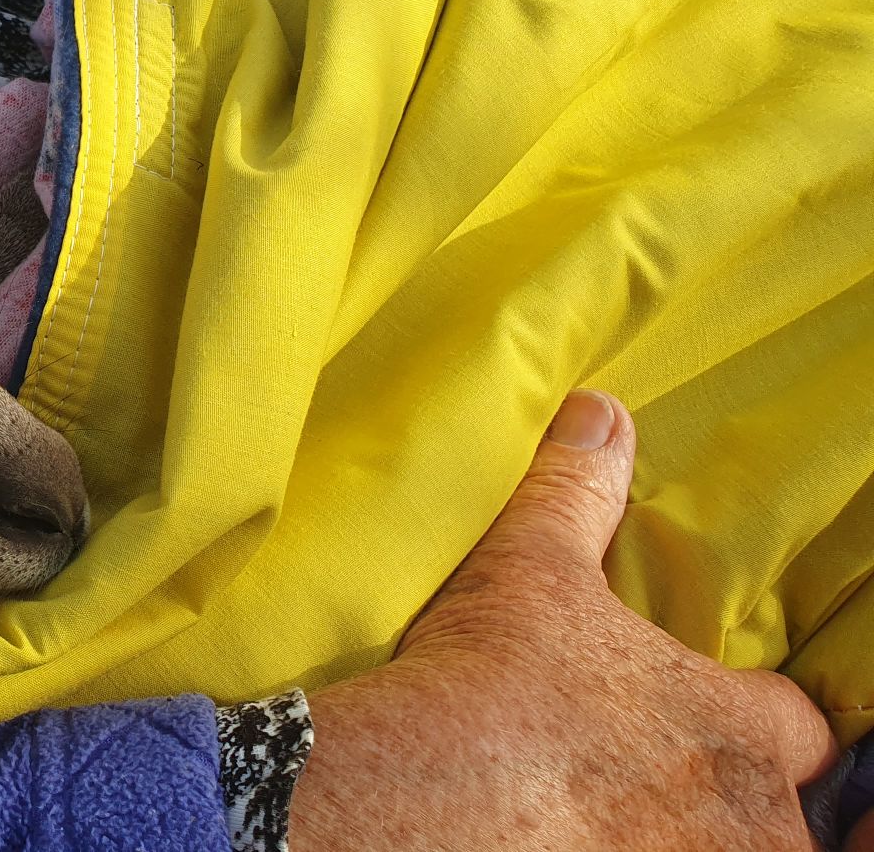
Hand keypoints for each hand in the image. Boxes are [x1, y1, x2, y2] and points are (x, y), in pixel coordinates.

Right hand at [291, 389, 837, 850]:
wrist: (422, 795)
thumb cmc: (489, 680)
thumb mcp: (527, 569)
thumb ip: (575, 493)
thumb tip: (600, 414)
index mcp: (733, 729)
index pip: (802, 728)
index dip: (759, 716)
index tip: (708, 712)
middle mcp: (740, 821)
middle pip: (780, 822)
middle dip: (730, 805)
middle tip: (656, 788)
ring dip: (687, 840)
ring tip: (615, 825)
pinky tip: (566, 842)